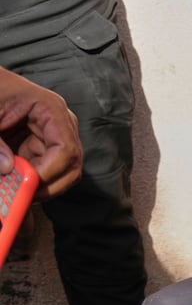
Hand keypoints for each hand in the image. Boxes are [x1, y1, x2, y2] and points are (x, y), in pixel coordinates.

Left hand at [0, 67, 81, 197]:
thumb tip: (7, 169)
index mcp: (50, 109)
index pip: (66, 149)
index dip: (48, 172)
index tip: (26, 185)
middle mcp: (61, 124)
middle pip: (71, 166)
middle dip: (48, 185)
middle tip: (22, 196)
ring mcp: (56, 137)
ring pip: (63, 174)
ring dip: (41, 186)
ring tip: (17, 189)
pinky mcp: (45, 146)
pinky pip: (48, 172)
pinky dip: (33, 181)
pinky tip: (17, 182)